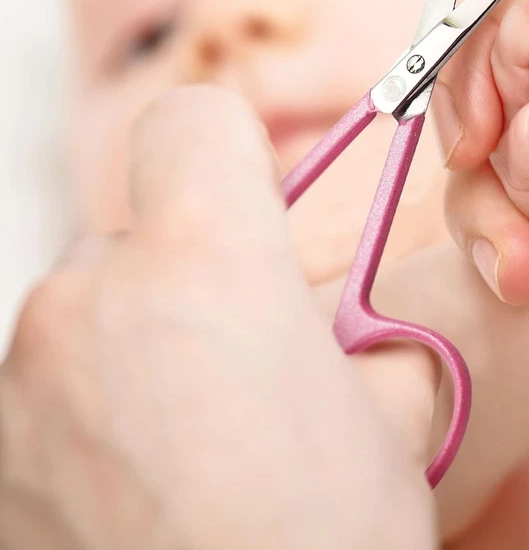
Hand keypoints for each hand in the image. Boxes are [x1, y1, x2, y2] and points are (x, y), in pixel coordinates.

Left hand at [0, 87, 434, 549]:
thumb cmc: (330, 542)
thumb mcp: (391, 409)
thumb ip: (353, 326)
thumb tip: (329, 323)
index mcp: (203, 262)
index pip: (193, 120)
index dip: (236, 157)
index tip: (262, 213)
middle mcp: (83, 303)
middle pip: (137, 231)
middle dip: (190, 279)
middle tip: (244, 369)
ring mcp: (15, 388)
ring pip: (87, 317)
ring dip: (135, 353)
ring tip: (190, 452)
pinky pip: (43, 395)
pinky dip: (88, 420)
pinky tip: (138, 497)